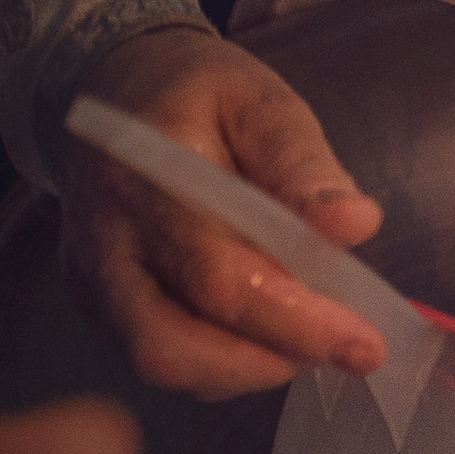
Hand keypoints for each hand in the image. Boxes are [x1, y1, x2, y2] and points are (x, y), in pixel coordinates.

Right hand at [59, 26, 385, 397]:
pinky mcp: (93, 305)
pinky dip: (222, 361)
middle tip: (336, 345)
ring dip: (246, 366)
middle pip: (169, 346)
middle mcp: (102, 241)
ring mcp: (90, 281)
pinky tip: (262, 327)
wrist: (112, 86)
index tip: (364, 344)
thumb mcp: (260, 101)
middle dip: (264, 361)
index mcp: (144, 177)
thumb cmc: (197, 95)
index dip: (294, 322)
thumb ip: (303, 165)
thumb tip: (354, 225)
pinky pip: (160, 358)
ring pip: (162, 364)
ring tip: (303, 328)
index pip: (216, 277)